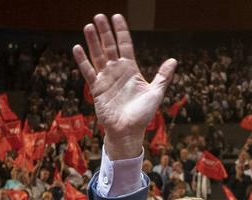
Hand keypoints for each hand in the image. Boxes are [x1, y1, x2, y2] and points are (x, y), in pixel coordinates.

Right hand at [73, 14, 176, 159]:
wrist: (129, 131)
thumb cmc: (142, 114)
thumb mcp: (156, 93)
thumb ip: (163, 76)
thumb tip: (173, 60)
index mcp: (131, 69)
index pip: (125, 45)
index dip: (121, 31)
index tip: (116, 17)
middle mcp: (117, 71)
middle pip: (109, 46)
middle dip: (105, 31)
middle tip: (99, 16)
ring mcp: (106, 78)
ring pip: (98, 55)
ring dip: (93, 41)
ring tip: (88, 26)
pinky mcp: (97, 89)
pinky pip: (89, 72)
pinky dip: (83, 61)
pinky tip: (77, 48)